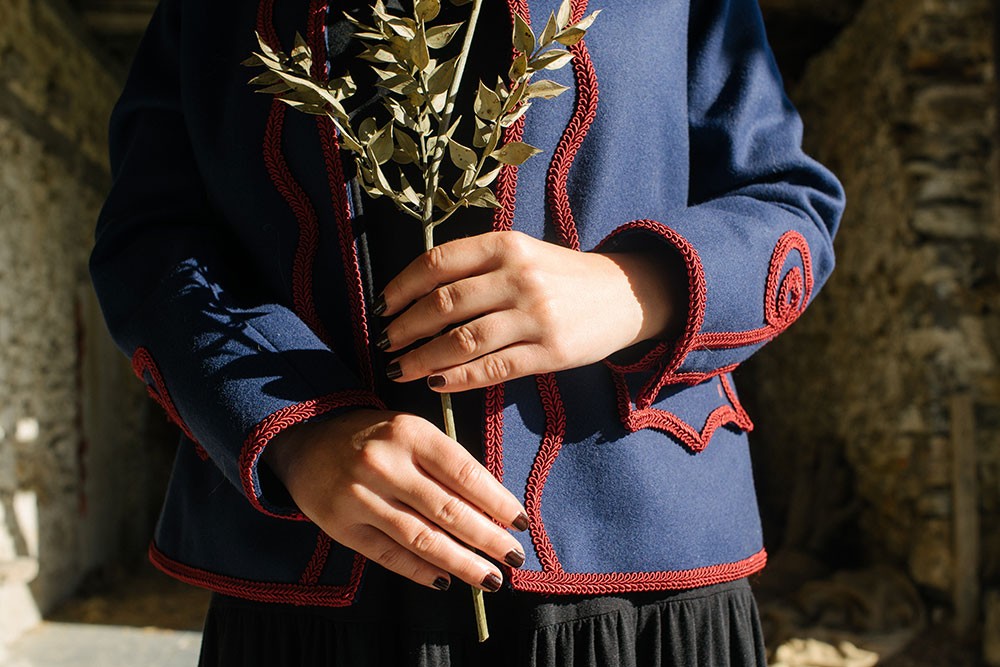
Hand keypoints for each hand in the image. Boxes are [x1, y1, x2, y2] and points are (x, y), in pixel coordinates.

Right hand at [264, 409, 528, 591]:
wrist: (306, 441)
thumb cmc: (374, 437)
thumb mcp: (410, 431)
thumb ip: (445, 463)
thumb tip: (492, 508)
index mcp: (409, 433)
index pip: (464, 473)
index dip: (497, 501)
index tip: (520, 522)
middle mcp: (384, 464)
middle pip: (447, 510)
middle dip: (487, 538)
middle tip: (514, 556)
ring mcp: (359, 496)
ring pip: (421, 538)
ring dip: (461, 562)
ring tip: (490, 578)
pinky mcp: (341, 525)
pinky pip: (388, 554)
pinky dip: (419, 570)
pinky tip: (445, 580)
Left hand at [378, 231, 680, 390]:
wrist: (626, 295)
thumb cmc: (562, 276)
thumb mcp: (524, 253)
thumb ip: (478, 264)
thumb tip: (416, 292)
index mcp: (507, 245)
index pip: (438, 262)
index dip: (402, 286)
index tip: (381, 307)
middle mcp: (519, 276)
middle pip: (444, 303)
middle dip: (405, 327)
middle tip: (384, 343)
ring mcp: (535, 315)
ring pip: (463, 340)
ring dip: (423, 358)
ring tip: (400, 368)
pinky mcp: (550, 351)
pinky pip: (493, 368)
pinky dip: (458, 378)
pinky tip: (437, 383)